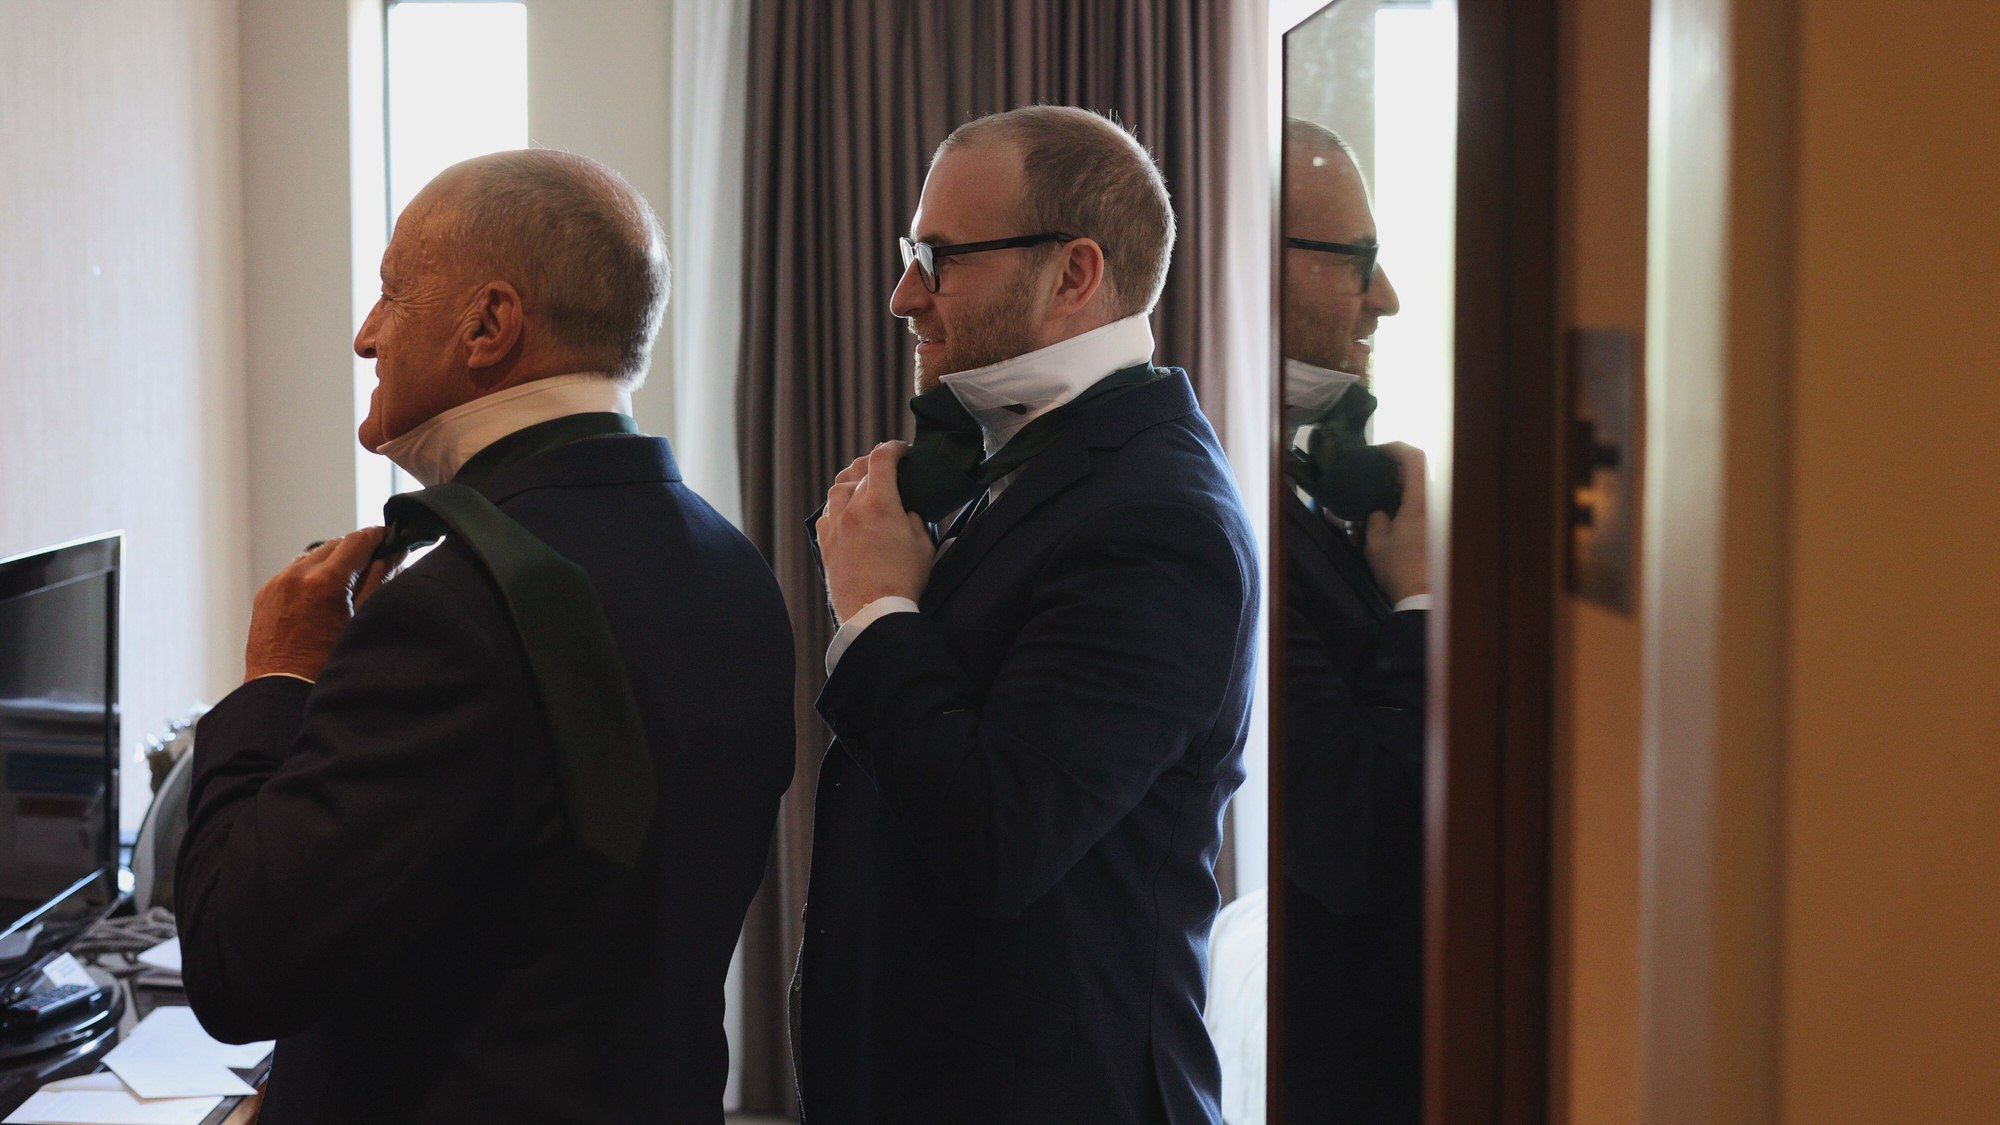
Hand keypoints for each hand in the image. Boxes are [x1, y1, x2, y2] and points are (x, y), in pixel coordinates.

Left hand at [244, 528, 404, 681]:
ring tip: (346, 585)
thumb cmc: (325, 665)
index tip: (388, 536)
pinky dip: (309, 577)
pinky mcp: (265, 594)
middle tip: (374, 563)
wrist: (281, 691)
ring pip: (312, 557)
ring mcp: (277, 583)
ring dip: (331, 563)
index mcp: (324, 581)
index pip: (357, 541)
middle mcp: (296, 575)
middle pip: (334, 545)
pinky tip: (320, 598)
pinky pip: (292, 573)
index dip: (377, 536)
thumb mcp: (361, 620)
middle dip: (355, 551)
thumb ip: (378, 581)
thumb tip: (392, 555)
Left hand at [816, 442, 934, 621]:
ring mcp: (835, 526)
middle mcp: (852, 509)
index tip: (901, 450)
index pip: (881, 459)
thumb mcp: (923, 544)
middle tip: (886, 467)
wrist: (873, 612)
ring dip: (852, 483)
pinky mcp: (825, 544)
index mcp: (880, 504)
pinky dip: (837, 507)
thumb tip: (906, 511)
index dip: (893, 448)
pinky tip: (846, 514)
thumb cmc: (902, 581)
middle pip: (858, 471)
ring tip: (863, 487)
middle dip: (874, 464)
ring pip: (838, 490)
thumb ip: (913, 518)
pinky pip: (827, 514)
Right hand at [1363, 442, 1428, 603]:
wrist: (1422, 597)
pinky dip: (1410, 503)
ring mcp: (1440, 516)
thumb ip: (1375, 517)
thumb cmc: (1397, 567)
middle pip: (1420, 472)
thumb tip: (1380, 510)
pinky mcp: (1440, 529)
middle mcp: (1435, 503)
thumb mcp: (1375, 541)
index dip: (1396, 447)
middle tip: (1375, 475)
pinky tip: (1394, 516)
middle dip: (1397, 469)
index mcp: (1419, 501)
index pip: (1414, 458)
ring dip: (1404, 488)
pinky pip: (1425, 505)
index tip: (1379, 451)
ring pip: (1423, 490)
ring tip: (1382, 497)